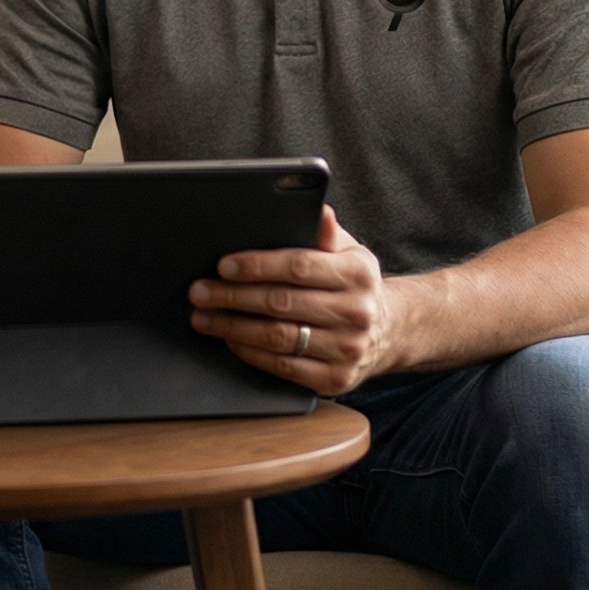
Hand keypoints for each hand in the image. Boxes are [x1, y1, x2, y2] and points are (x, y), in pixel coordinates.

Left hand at [188, 206, 403, 395]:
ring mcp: (347, 349)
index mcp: (357, 273)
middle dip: (232, 297)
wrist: (388, 331)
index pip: (298, 266)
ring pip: (278, 338)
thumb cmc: (353, 285)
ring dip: (233, 328)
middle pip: (282, 303)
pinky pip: (283, 367)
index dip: (257, 266)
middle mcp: (356, 312)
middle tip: (199, 292)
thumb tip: (319, 210)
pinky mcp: (335, 379)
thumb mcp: (348, 253)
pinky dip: (251, 353)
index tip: (224, 266)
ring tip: (204, 317)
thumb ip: (326, 234)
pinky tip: (230, 341)